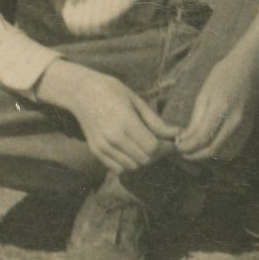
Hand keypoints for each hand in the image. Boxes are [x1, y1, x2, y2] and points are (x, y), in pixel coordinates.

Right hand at [45, 63, 176, 177]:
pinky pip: (118, 168)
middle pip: (144, 159)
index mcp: (125, 122)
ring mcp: (103, 147)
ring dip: (143, 160)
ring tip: (147, 146)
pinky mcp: (95, 152)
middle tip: (162, 144)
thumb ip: (156, 121)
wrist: (82, 93)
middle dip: (157, 154)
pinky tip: (132, 150)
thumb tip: (176, 133)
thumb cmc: (112, 91)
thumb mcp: (137, 101)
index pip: (152, 147)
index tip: (171, 141)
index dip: (166, 147)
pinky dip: (129, 163)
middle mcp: (113, 138)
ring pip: (132, 166)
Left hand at [171, 50, 258, 165]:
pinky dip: (220, 153)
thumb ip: (195, 120)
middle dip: (195, 155)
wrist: (248, 68)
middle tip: (184, 152)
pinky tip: (211, 146)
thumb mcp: (204, 94)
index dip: (187, 146)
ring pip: (223, 153)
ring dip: (207, 155)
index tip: (178, 146)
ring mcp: (244, 126)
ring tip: (195, 149)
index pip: (201, 138)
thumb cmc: (223, 76)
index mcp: (220, 108)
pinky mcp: (249, 128)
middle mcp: (234, 120)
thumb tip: (184, 139)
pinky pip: (233, 149)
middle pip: (212, 150)